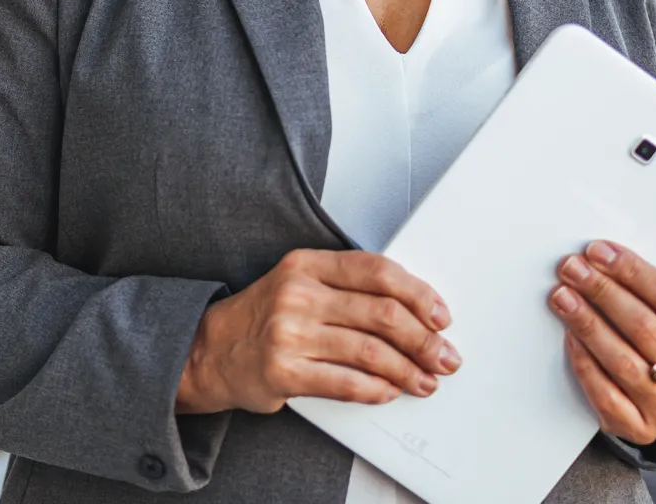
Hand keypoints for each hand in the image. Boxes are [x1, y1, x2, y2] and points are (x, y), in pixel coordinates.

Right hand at [176, 249, 460, 414]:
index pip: (376, 270)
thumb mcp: (300, 282)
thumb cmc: (266, 315)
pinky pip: (343, 382)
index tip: (440, 314)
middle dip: (423, 338)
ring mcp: (289, 333)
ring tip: (425, 380)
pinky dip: (374, 390)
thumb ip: (347, 287)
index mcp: (307, 264)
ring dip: (407, 370)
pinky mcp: (283, 372)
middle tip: (444, 355)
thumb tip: (412, 308)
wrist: (211, 350)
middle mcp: (298, 294)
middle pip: (380, 312)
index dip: (416, 293)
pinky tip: (389, 391)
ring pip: (368, 351)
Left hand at [549, 241, 655, 444]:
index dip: (631, 271)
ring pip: (624, 362)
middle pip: (645, 328)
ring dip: (588, 323)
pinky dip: (585, 363)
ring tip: (562, 296)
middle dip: (603, 292)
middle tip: (572, 268)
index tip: (597, 251)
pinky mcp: (640, 428)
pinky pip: (607, 396)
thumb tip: (600, 255)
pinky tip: (570, 337)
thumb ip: (646, 286)